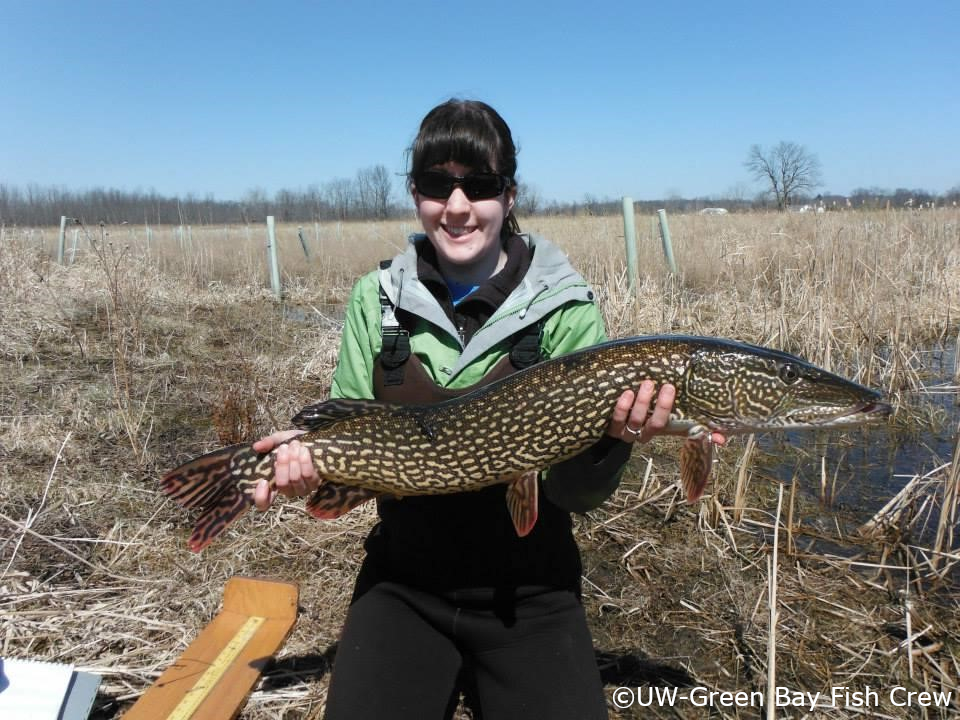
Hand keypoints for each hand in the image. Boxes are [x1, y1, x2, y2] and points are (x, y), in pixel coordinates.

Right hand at [252, 429, 316, 510]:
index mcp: (273, 483)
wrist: (313, 439)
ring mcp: (302, 488)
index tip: (263, 481)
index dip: (261, 497)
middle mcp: (287, 490)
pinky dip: (305, 461)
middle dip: (282, 465)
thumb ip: (268, 443)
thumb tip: (256, 447)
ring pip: (295, 479)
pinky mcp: (315, 483)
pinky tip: (304, 450)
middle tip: (284, 448)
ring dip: (294, 460)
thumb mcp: (279, 440)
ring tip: (295, 445)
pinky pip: (308, 475)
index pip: (264, 502)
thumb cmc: (292, 443)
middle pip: (282, 484)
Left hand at [607, 381, 726, 445]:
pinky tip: (626, 393)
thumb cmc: (642, 410)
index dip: (701, 434)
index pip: (684, 433)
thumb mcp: (663, 415)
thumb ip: (689, 420)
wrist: (608, 415)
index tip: (712, 427)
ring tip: (647, 384)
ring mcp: (627, 432)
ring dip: (643, 403)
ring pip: (636, 422)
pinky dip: (622, 407)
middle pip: (657, 425)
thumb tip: (722, 437)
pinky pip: (617, 420)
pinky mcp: (611, 428)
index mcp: (663, 430)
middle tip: (668, 387)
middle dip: (664, 407)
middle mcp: (645, 433)